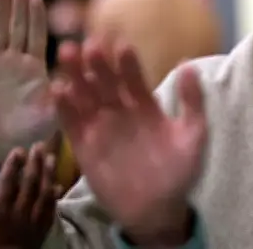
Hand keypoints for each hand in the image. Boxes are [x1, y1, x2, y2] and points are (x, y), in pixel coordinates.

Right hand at [0, 0, 57, 167]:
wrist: (6, 144)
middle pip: (18, 28)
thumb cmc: (34, 130)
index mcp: (37, 68)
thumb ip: (58, 100)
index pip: (37, 36)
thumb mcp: (51, 116)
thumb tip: (68, 84)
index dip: (37, 18)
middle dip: (19, 6)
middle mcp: (17, 62)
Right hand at [0, 144, 60, 248]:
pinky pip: (51, 211)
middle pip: (30, 183)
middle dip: (34, 162)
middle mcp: (19, 214)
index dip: (14, 164)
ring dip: (48, 174)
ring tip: (51, 157)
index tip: (18, 149)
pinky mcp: (40, 235)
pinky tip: (57, 188)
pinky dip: (54, 197)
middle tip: (39, 145)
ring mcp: (32, 225)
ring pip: (44, 193)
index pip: (9, 181)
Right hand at [52, 40, 206, 244]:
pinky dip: (64, 107)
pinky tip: (58, 89)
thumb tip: (189, 64)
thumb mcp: (194, 135)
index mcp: (145, 104)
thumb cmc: (180, 171)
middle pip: (105, 81)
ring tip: (68, 54)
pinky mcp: (84, 146)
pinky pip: (71, 124)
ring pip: (85, 95)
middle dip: (97, 62)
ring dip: (76, 76)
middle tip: (89, 44)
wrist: (158, 209)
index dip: (128, 63)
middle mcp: (120, 110)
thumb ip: (192, 101)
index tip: (122, 45)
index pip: (134, 78)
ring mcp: (101, 126)